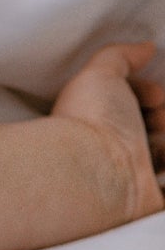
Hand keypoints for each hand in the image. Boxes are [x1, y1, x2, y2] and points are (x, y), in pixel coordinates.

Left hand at [50, 41, 164, 223]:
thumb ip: (120, 56)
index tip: (154, 96)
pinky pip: (164, 186)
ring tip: (158, 144)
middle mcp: (114, 152)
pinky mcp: (150, 202)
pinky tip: (161, 162)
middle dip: (163, 116)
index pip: (138, 107)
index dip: (152, 95)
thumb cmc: (92, 124)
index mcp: (101, 124)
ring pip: (163, 153)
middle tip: (158, 120)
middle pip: (156, 129)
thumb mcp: (99, 74)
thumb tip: (145, 47)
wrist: (93, 173)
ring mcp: (134, 179)